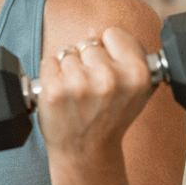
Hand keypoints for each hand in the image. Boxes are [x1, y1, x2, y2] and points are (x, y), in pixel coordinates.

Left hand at [35, 27, 156, 163]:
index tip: (108, 69)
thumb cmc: (109, 118)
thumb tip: (97, 32)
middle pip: (88, 44)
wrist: (86, 152)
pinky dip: (51, 76)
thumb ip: (127, 57)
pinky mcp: (54, 90)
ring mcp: (80, 84)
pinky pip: (49, 62)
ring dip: (68, 71)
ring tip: (78, 96)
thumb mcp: (134, 90)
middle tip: (92, 90)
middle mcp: (110, 78)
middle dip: (87, 62)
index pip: (113, 34)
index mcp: (137, 74)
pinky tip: (62, 96)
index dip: (108, 50)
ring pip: (67, 53)